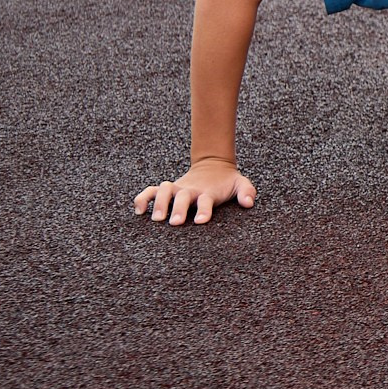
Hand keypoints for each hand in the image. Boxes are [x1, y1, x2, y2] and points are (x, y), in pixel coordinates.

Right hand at [133, 157, 255, 225]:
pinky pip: (150, 192)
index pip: (206, 200)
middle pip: (182, 196)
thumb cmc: (227, 182)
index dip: (204, 209)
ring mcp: (177, 189)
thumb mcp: (240, 183)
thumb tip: (249, 203)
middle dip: (178, 209)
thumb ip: (247, 191)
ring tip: (156, 219)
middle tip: (175, 223)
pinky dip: (142, 199)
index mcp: (208, 191)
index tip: (201, 220)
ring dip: (158, 203)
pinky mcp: (166, 190)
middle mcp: (190, 190)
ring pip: (163, 191)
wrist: (213, 166)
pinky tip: (138, 211)